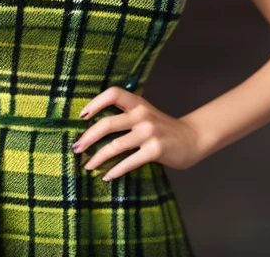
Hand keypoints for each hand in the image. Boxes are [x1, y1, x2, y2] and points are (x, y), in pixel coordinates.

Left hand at [72, 86, 203, 180]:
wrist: (193, 139)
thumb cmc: (163, 128)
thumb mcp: (145, 114)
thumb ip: (126, 115)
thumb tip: (94, 127)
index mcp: (138, 103)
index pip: (113, 93)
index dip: (95, 102)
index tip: (82, 116)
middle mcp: (142, 115)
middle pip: (108, 123)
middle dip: (88, 137)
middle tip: (77, 148)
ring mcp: (149, 132)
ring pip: (115, 145)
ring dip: (98, 158)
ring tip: (87, 166)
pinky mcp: (156, 150)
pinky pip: (129, 161)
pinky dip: (115, 170)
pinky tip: (107, 176)